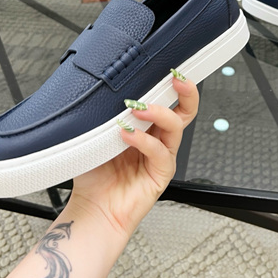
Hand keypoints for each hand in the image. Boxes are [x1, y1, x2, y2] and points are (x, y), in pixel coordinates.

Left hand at [68, 75, 198, 238]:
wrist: (92, 210)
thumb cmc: (94, 175)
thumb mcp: (96, 135)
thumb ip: (105, 115)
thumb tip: (104, 90)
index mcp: (147, 127)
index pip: (167, 100)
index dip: (171, 85)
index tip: (168, 68)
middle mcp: (158, 139)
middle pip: (185, 110)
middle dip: (185, 91)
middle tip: (175, 79)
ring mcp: (161, 156)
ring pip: (175, 126)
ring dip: (158, 113)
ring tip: (138, 108)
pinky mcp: (161, 174)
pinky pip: (160, 152)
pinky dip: (144, 140)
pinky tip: (127, 135)